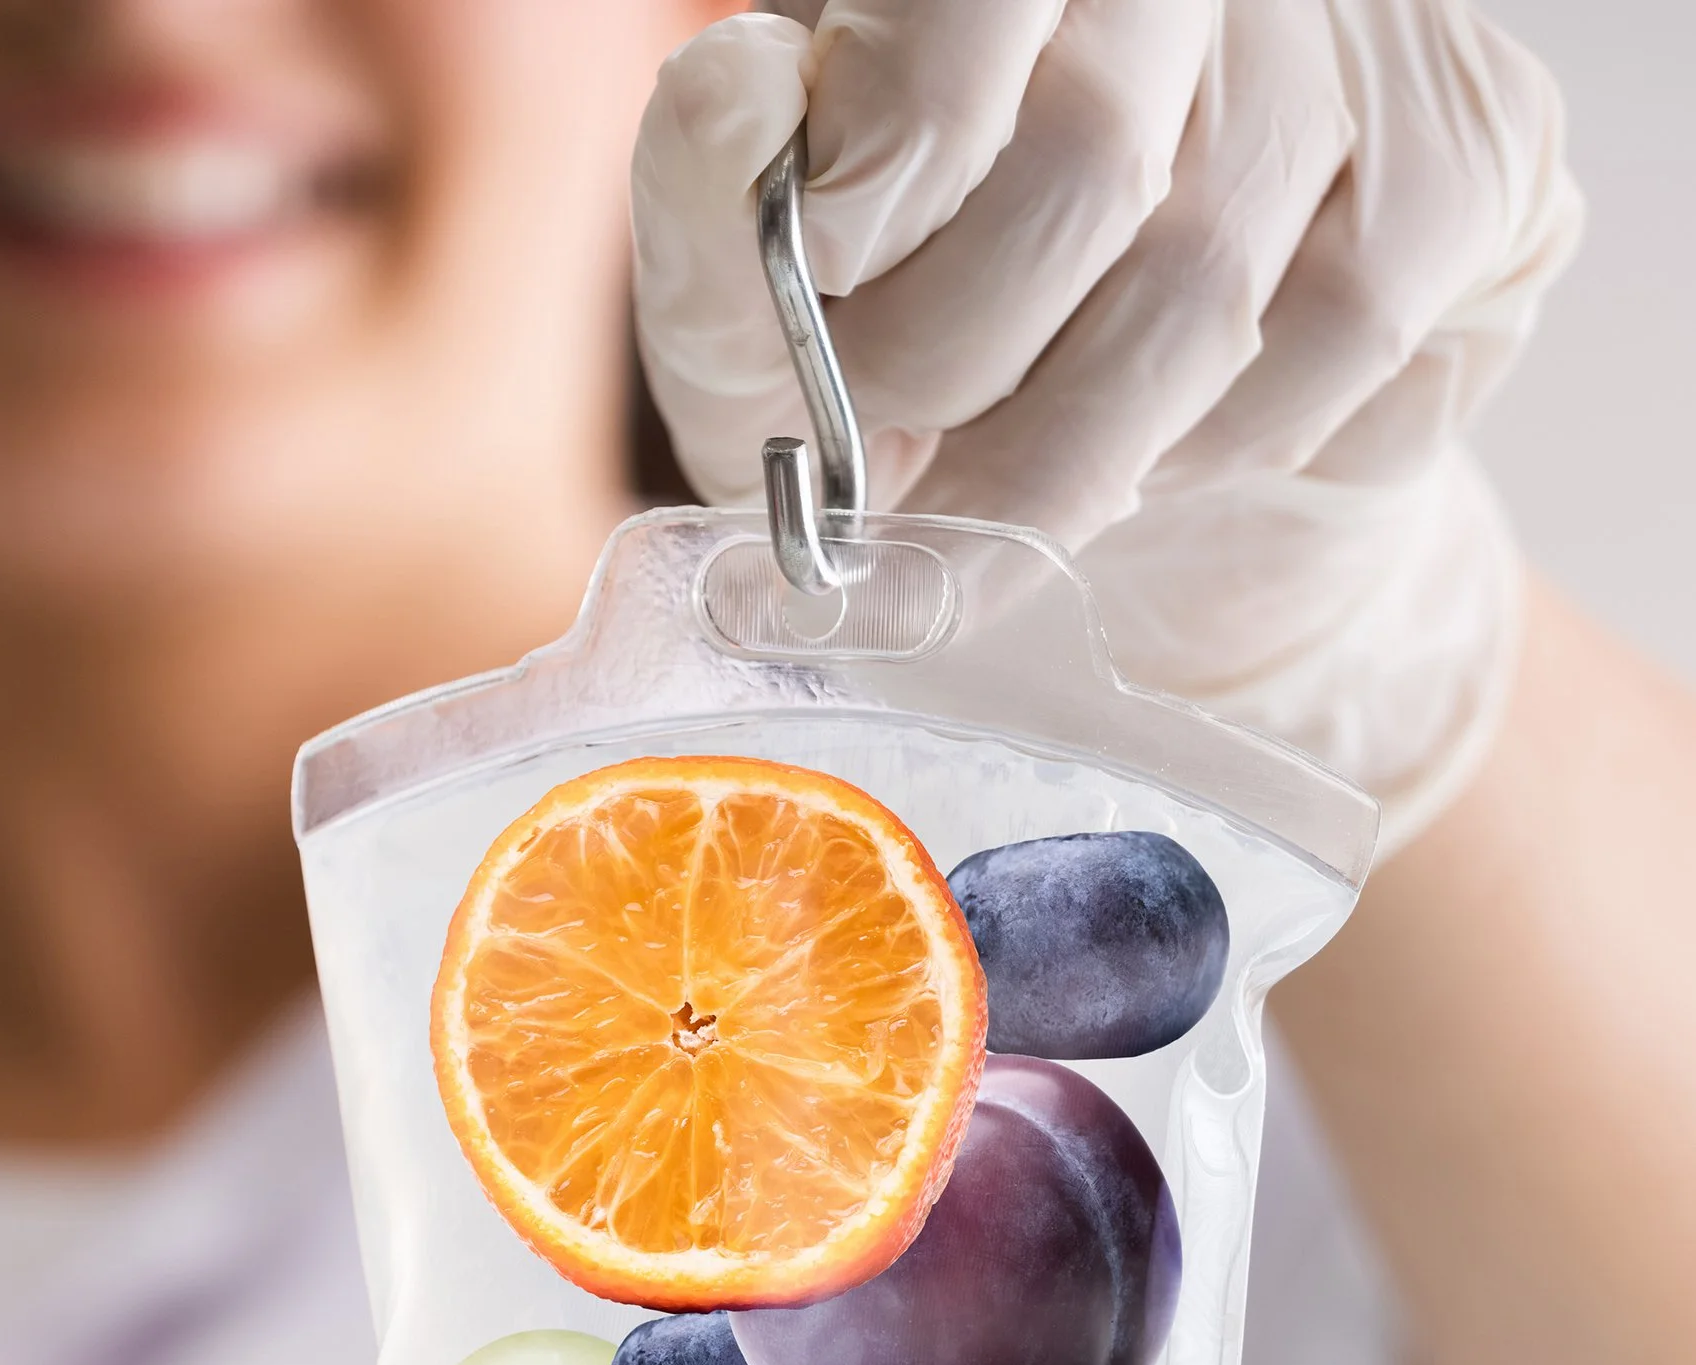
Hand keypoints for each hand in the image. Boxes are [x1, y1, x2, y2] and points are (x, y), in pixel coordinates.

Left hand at [633, 0, 1580, 846]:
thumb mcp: (751, 302)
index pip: (959, 10)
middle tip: (877, 455)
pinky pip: (1334, 344)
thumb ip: (712, 203)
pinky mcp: (1478, 159)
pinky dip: (1209, 452)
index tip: (818, 282)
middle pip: (1086, 164)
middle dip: (944, 368)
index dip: (879, 174)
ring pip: (1204, 283)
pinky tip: (1155, 449)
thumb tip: (743, 92)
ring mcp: (1359, 42)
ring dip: (1062, 452)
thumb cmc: (910, 357)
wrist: (1128, 481)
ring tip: (987, 491)